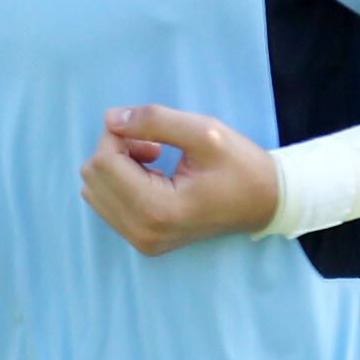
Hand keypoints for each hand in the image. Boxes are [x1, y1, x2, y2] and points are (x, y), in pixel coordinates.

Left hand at [80, 105, 278, 255]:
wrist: (266, 203)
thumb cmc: (240, 166)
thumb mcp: (204, 132)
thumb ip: (154, 120)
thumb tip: (109, 118)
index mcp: (158, 210)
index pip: (104, 162)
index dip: (119, 134)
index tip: (151, 133)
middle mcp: (142, 232)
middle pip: (93, 175)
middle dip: (116, 150)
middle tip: (155, 145)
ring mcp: (141, 241)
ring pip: (94, 189)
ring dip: (117, 165)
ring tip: (155, 160)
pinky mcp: (141, 240)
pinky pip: (106, 202)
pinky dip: (120, 181)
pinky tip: (151, 175)